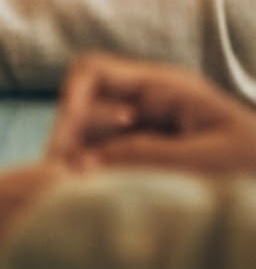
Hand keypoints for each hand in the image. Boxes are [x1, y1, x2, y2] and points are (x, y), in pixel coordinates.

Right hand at [46, 53, 255, 178]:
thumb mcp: (207, 161)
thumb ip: (144, 155)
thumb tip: (84, 163)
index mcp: (165, 87)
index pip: (93, 72)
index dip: (70, 102)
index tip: (65, 147)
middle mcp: (148, 102)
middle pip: (82, 105)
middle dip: (68, 140)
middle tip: (61, 182)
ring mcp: (145, 129)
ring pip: (88, 134)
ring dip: (78, 161)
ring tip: (80, 194)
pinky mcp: (146, 156)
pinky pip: (105, 157)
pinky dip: (94, 175)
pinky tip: (98, 196)